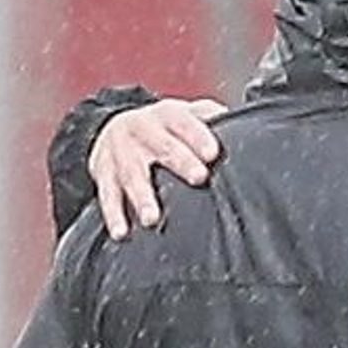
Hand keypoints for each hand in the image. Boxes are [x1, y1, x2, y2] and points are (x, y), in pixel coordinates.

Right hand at [88, 97, 226, 238]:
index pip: (183, 122)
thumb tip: (242, 122)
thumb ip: (209, 116)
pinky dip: (114, 215)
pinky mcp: (104, 174)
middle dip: (180, 162)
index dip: (198, 136)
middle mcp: (142, 131)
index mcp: (166, 115)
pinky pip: (108, 196)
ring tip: (152, 219)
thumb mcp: (184, 114)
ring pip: (132, 175)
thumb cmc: (164, 129)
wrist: (112, 127)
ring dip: (142, 198)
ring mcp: (121, 154)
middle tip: (198, 178)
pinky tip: (122, 233)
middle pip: (162, 146)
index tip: (212, 153)